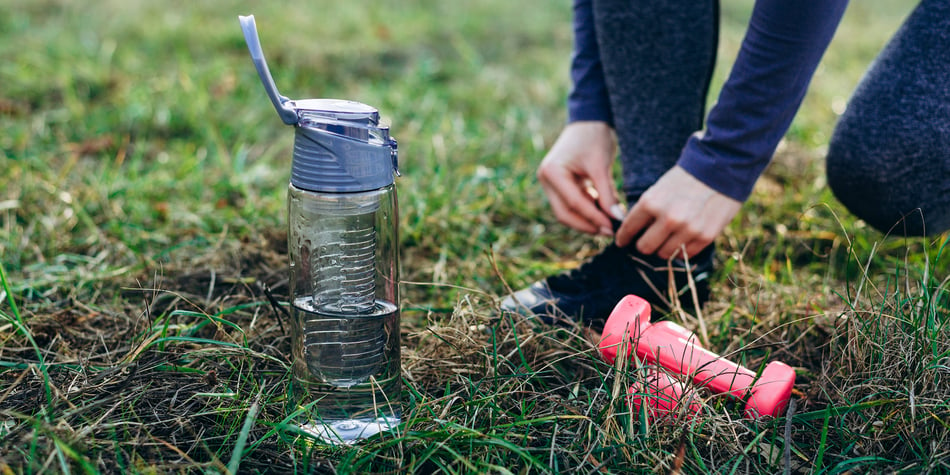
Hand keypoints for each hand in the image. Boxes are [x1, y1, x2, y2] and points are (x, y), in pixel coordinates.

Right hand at [537, 121, 622, 235]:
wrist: (589, 119)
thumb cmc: (594, 137)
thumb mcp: (601, 166)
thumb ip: (608, 195)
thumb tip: (617, 219)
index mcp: (552, 172)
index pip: (574, 203)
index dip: (594, 218)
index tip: (613, 227)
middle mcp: (546, 180)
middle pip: (565, 213)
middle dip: (587, 225)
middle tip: (610, 232)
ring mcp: (551, 183)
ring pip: (568, 212)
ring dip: (588, 220)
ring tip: (610, 224)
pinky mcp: (560, 185)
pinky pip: (573, 204)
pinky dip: (588, 210)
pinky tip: (605, 214)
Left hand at [616, 166, 740, 258]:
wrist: (721, 168)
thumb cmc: (686, 178)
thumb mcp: (659, 188)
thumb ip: (647, 210)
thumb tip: (634, 232)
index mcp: (651, 202)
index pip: (629, 229)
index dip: (623, 237)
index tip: (622, 242)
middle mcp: (668, 218)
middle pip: (645, 247)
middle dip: (644, 245)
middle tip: (647, 241)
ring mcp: (687, 229)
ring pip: (665, 254)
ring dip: (663, 249)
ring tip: (667, 239)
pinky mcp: (705, 236)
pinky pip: (685, 255)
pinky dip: (682, 249)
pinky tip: (683, 239)